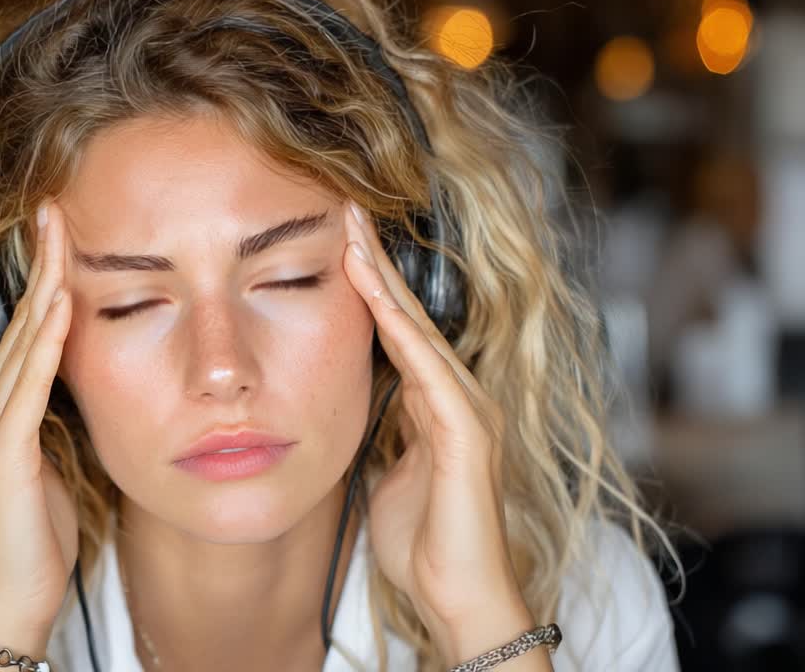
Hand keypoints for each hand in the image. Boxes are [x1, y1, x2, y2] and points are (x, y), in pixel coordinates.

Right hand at [0, 203, 76, 653]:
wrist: (6, 606)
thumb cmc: (29, 546)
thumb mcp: (43, 471)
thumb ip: (47, 427)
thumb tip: (72, 393)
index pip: (15, 337)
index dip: (36, 286)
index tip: (56, 240)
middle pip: (14, 327)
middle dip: (38, 267)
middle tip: (54, 213)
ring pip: (20, 345)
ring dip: (44, 288)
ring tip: (59, 236)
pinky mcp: (2, 455)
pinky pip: (28, 386)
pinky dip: (45, 342)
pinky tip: (61, 305)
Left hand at [342, 202, 545, 667]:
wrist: (457, 595)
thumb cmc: (421, 539)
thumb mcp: (385, 468)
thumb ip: (378, 429)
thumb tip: (340, 401)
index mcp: (433, 402)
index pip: (395, 328)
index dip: (368, 282)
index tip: (336, 236)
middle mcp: (455, 395)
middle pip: (409, 314)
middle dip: (376, 261)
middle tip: (345, 209)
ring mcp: (466, 411)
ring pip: (419, 331)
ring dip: (384, 281)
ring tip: (353, 233)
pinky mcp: (467, 435)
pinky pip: (429, 372)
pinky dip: (403, 332)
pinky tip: (377, 301)